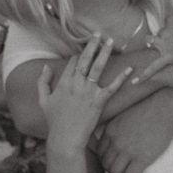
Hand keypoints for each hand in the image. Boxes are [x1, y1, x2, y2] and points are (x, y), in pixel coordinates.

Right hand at [37, 36, 132, 154]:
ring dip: (105, 53)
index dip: (79, 55)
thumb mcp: (43, 100)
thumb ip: (43, 82)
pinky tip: (129, 69)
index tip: (85, 50)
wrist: (65, 138)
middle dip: (92, 45)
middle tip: (98, 34)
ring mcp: (88, 92)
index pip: (73, 62)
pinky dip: (121, 77)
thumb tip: (46, 67)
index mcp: (63, 82)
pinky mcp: (99, 101)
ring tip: (111, 41)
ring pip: (98, 67)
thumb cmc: (54, 121)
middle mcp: (76, 84)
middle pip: (85, 59)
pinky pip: (112, 87)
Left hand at [91, 92, 172, 172]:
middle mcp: (115, 142)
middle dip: (112, 170)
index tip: (114, 162)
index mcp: (111, 130)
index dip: (106, 159)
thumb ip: (118, 126)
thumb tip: (119, 137)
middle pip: (106, 164)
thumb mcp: (126, 115)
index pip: (100, 151)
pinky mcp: (141, 158)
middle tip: (122, 172)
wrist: (165, 107)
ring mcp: (128, 151)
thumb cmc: (149, 108)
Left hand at [135, 5, 172, 82]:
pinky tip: (136, 81)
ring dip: (150, 44)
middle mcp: (169, 27)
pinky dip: (145, 75)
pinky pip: (154, 66)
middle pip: (160, 30)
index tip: (168, 21)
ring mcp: (168, 41)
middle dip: (160, 34)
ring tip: (148, 46)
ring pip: (152, 43)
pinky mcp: (169, 55)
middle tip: (163, 38)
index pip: (168, 16)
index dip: (168, 20)